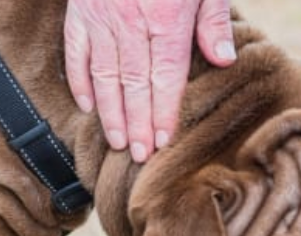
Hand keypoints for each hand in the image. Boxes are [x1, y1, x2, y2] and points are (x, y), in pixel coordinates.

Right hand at [64, 0, 235, 162]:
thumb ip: (212, 21)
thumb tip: (224, 61)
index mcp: (166, 19)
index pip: (166, 78)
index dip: (164, 113)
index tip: (162, 143)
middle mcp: (130, 22)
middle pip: (134, 84)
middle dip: (137, 124)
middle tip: (138, 156)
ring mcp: (101, 17)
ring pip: (103, 74)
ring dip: (110, 112)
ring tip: (116, 142)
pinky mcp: (80, 10)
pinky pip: (76, 51)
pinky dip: (80, 80)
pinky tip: (88, 106)